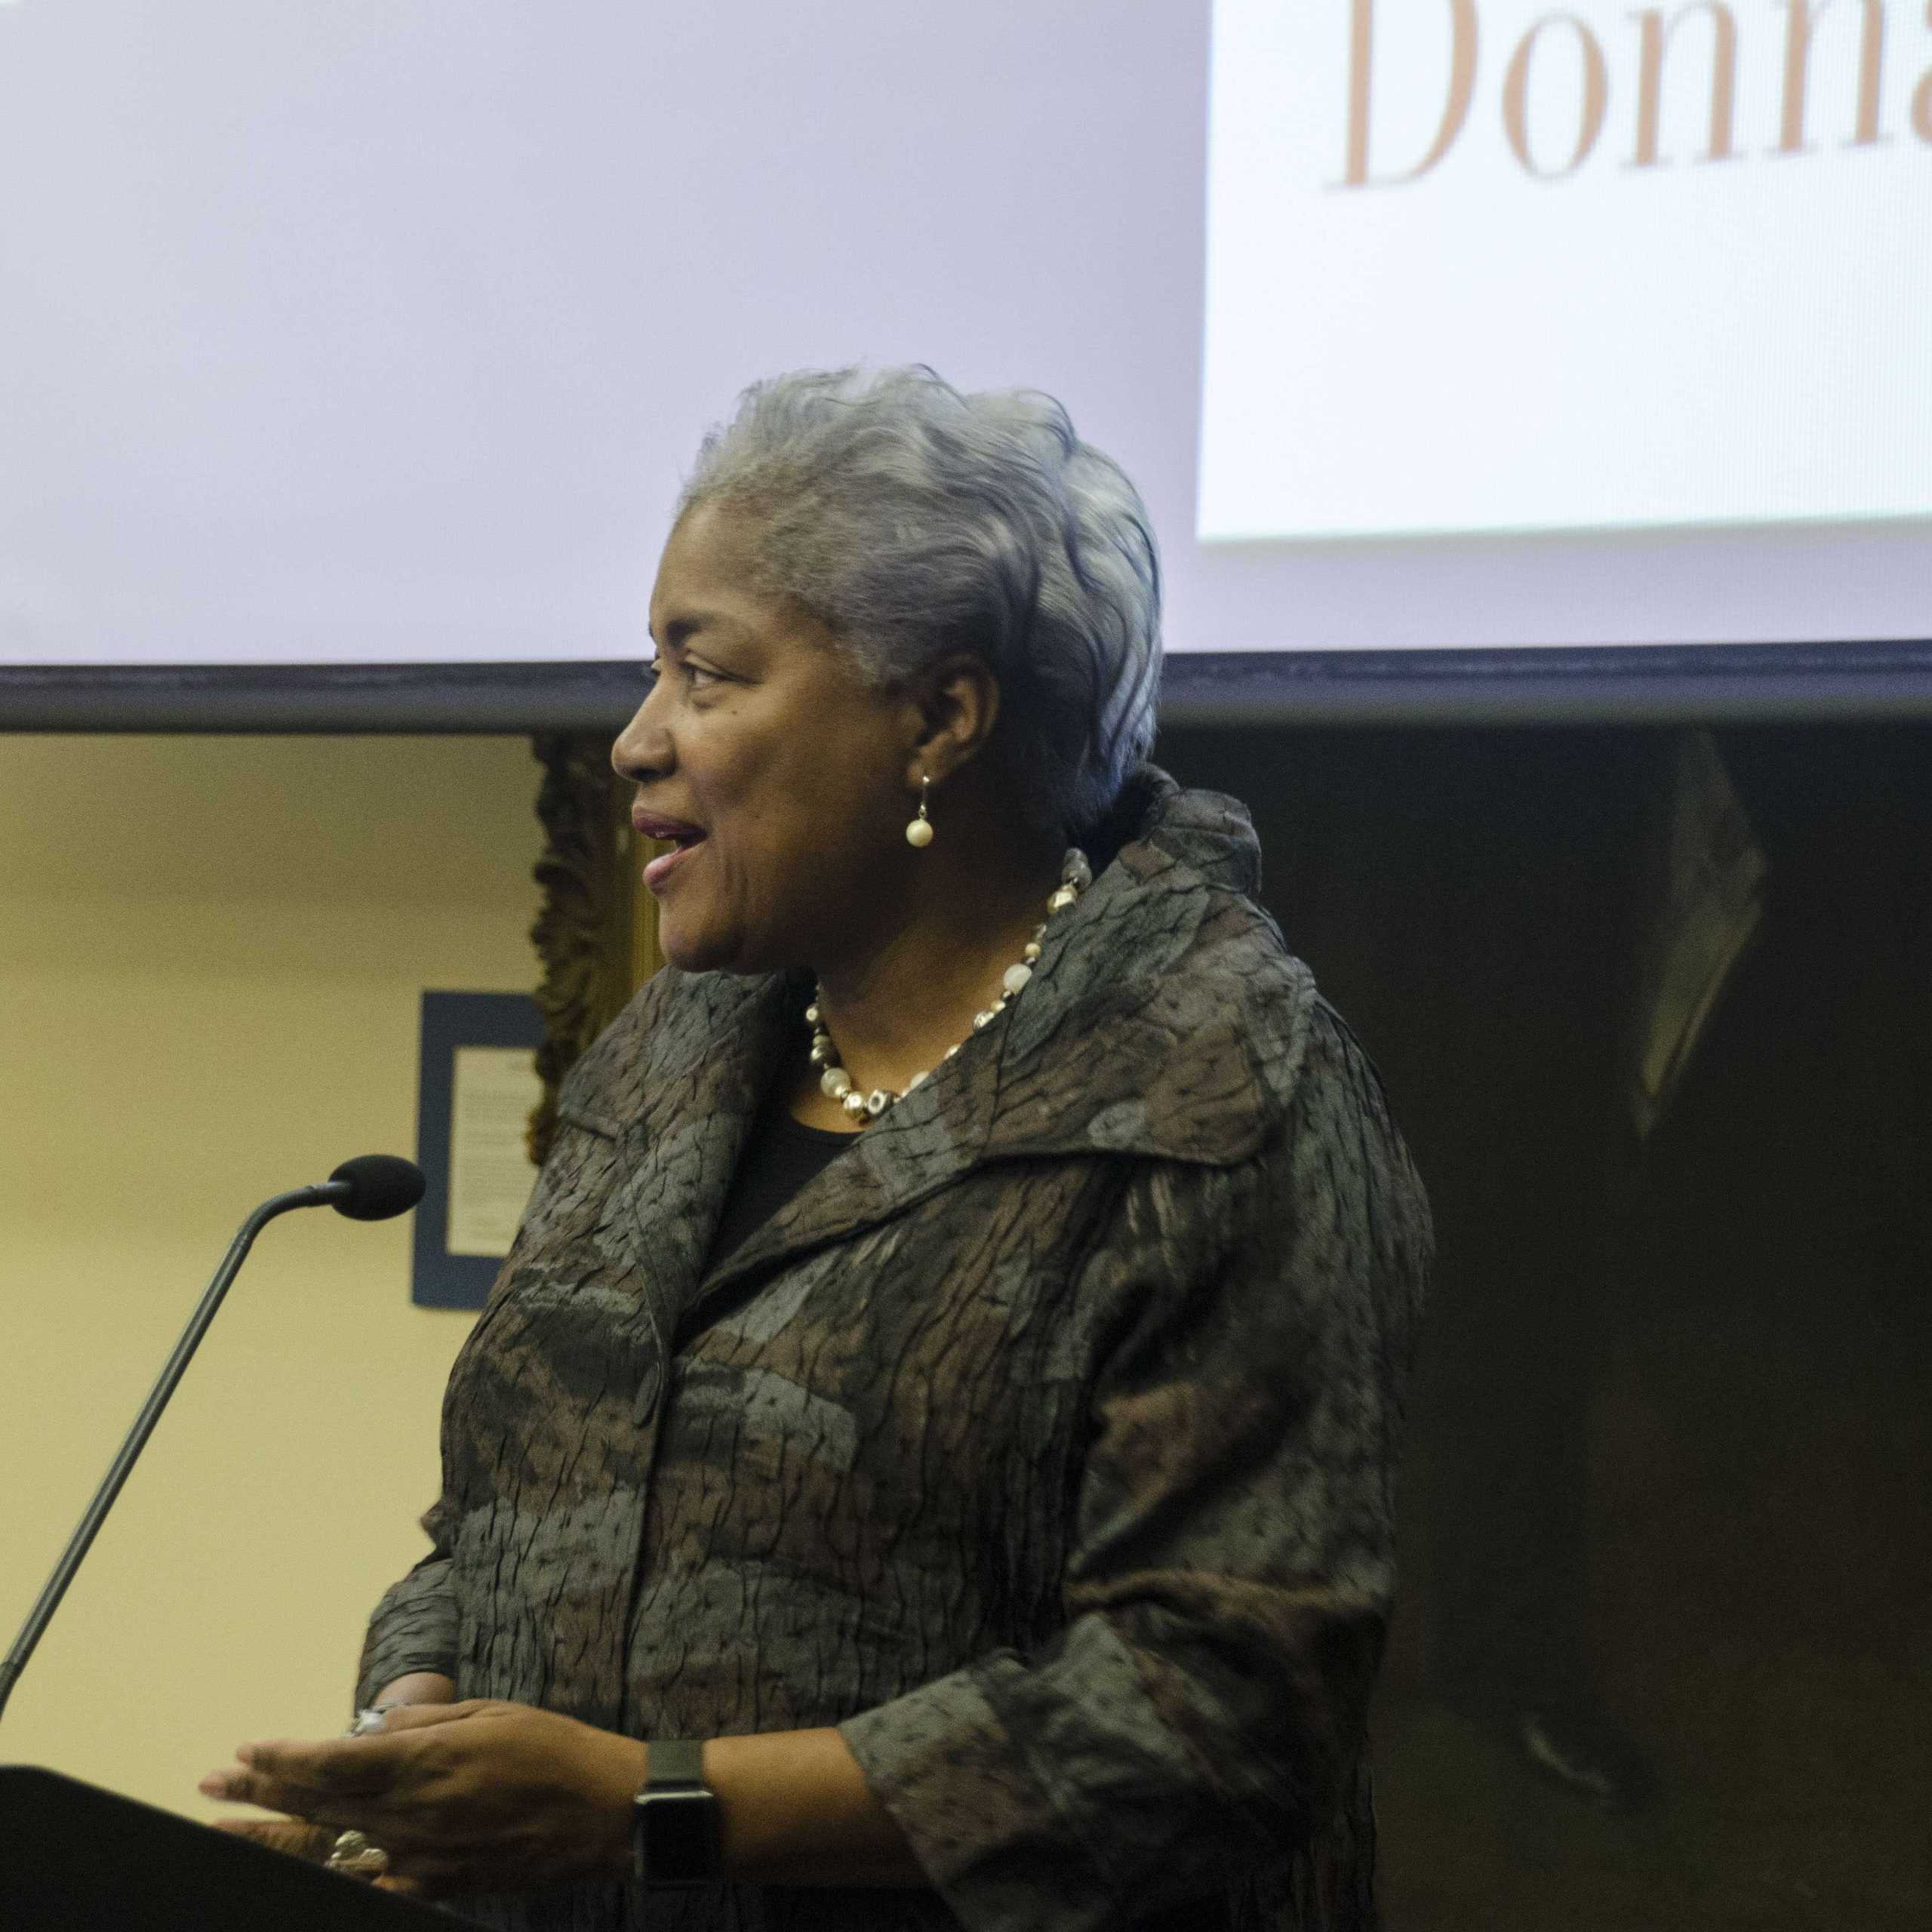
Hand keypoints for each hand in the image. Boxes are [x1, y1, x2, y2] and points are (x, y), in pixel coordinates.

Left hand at [200, 1700, 646, 1899]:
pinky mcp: (440, 1885)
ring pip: (331, 1849)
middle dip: (260, 1794)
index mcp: (427, 1762)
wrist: (607, 1812)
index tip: (247, 1749)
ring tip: (225, 1834)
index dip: (283, 1757)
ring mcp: (423, 1857)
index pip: (333, 1760)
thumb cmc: (557, 1750)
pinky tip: (303, 1876)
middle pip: (320, 1804)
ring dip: (275, 1839)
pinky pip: (373, 1887)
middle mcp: (413, 1813)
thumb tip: (376, 1724)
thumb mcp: (494, 1712)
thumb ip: (427, 1722)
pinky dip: (335, 1879)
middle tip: (213, 1785)